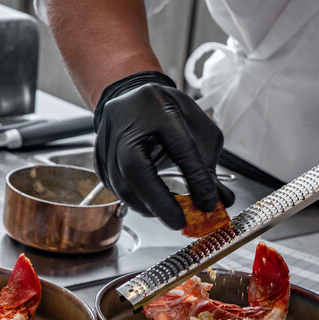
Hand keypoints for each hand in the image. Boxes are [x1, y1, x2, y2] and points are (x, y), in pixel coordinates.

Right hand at [93, 71, 234, 229]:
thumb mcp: (197, 128)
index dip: (195, 178)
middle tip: (179, 221)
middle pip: (135, 169)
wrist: (131, 98)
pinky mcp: (98, 158)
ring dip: (146, 205)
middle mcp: (126, 122)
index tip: (207, 203)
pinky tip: (149, 203)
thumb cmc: (166, 113)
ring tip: (168, 213)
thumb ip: (208, 165)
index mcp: (157, 107)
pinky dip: (134, 200)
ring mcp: (106, 140)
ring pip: (120, 184)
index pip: (179, 147)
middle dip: (159, 201)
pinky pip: (113, 187)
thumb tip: (220, 200)